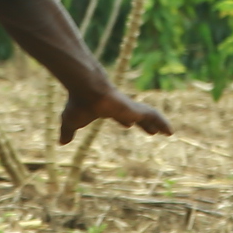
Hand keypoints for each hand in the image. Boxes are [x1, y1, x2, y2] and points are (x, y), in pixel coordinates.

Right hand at [57, 84, 171, 144]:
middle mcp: (121, 107)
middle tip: (152, 131)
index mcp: (108, 109)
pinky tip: (171, 131)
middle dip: (144, 124)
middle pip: (136, 116)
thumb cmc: (79, 104)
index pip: (119, 115)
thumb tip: (61, 142)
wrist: (88, 90)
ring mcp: (130, 107)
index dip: (124, 120)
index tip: (128, 125)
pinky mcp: (137, 109)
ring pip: (148, 116)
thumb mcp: (71, 121)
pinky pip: (154, 116)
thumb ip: (67, 131)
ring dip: (157, 124)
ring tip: (168, 133)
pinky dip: (163, 123)